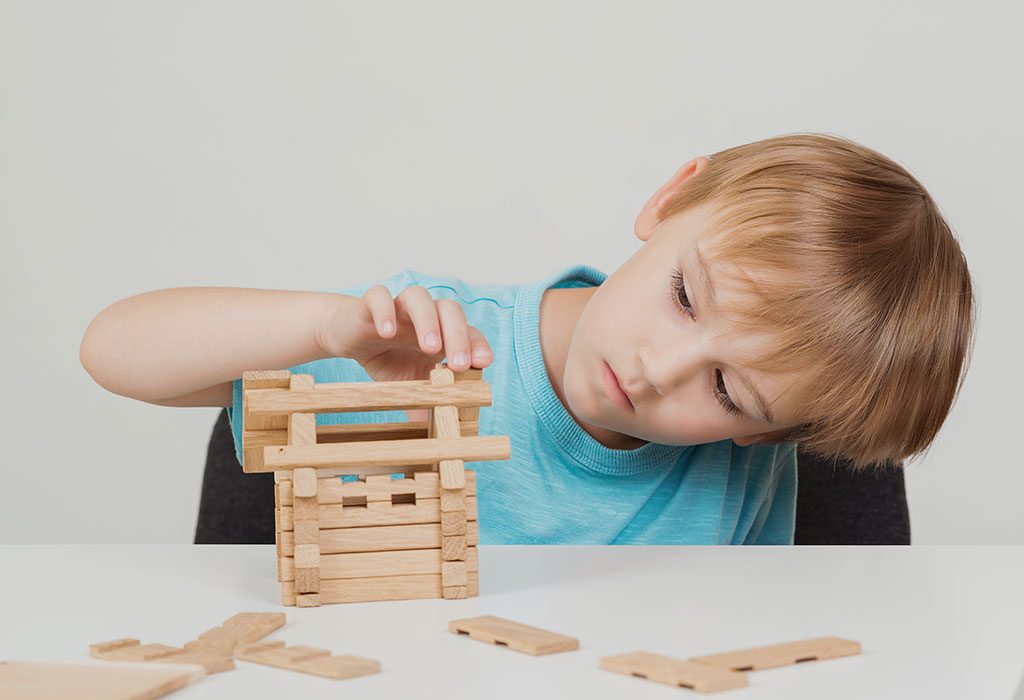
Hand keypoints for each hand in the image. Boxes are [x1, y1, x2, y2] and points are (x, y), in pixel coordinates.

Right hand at [318, 285, 493, 400]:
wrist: (348, 337)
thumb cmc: (387, 359)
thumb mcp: (410, 385)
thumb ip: (427, 404)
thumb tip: (443, 437)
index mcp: (441, 333)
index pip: (468, 331)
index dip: (477, 344)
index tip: (484, 363)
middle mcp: (424, 315)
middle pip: (449, 310)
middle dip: (458, 336)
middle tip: (460, 364)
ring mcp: (398, 306)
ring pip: (419, 297)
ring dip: (428, 320)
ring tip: (430, 348)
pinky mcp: (369, 303)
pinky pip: (378, 296)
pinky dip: (384, 310)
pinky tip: (387, 332)